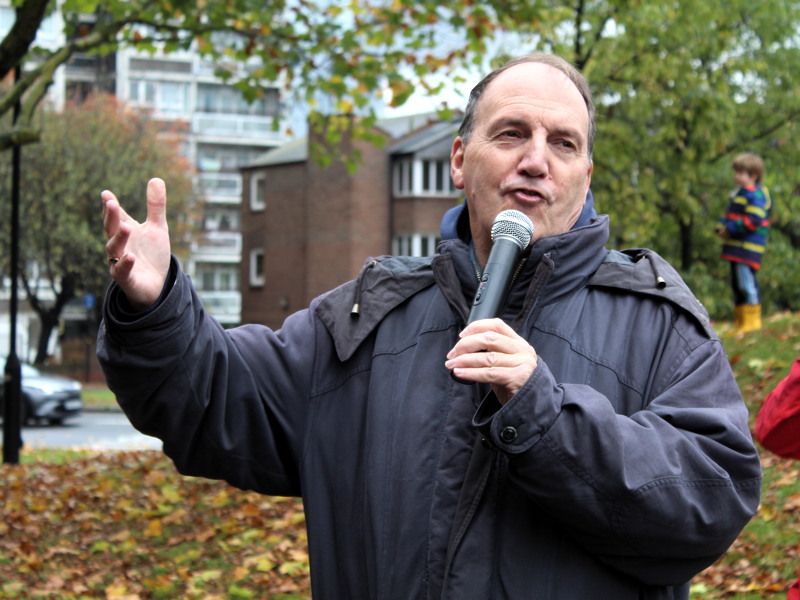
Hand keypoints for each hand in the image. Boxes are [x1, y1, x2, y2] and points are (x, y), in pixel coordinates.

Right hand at [102, 178, 171, 309]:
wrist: (157, 285)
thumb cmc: (152, 255)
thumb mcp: (158, 228)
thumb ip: (156, 206)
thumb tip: (156, 178)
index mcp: (124, 231)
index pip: (115, 217)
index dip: (111, 206)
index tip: (107, 194)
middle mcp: (118, 245)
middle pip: (111, 230)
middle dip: (111, 217)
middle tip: (112, 203)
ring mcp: (120, 262)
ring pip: (114, 249)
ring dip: (119, 238)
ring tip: (126, 227)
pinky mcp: (126, 279)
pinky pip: (121, 271)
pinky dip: (124, 264)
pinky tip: (130, 256)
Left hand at [445, 318, 538, 403]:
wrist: (530, 406)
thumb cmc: (513, 385)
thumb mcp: (503, 365)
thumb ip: (490, 354)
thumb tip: (462, 350)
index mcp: (519, 343)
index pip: (497, 325)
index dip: (477, 327)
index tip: (461, 335)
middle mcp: (522, 350)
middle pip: (489, 339)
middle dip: (466, 345)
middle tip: (451, 354)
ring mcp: (522, 363)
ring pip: (487, 357)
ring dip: (464, 361)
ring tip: (451, 365)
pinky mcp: (518, 378)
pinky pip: (489, 373)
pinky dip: (471, 373)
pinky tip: (459, 373)